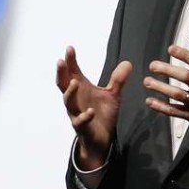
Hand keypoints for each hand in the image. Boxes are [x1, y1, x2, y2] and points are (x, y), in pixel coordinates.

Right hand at [56, 45, 132, 167]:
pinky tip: (90, 111)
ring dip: (70, 92)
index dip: (70, 61)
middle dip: (61, 73)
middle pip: (63, 85)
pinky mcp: (83, 127)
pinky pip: (80, 121)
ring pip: (68, 102)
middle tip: (60, 61)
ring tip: (75, 82)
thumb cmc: (101, 115)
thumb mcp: (112, 95)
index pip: (72, 72)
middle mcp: (75, 100)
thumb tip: (128, 63)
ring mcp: (77, 113)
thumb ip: (117, 80)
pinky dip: (84, 116)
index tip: (70, 48)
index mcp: (81, 90)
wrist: (101, 140)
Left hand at [143, 45, 188, 148]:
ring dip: (160, 87)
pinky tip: (150, 101)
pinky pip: (175, 111)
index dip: (183, 54)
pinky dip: (161, 106)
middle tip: (153, 66)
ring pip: (177, 94)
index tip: (170, 48)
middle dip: (167, 70)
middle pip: (185, 77)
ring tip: (147, 82)